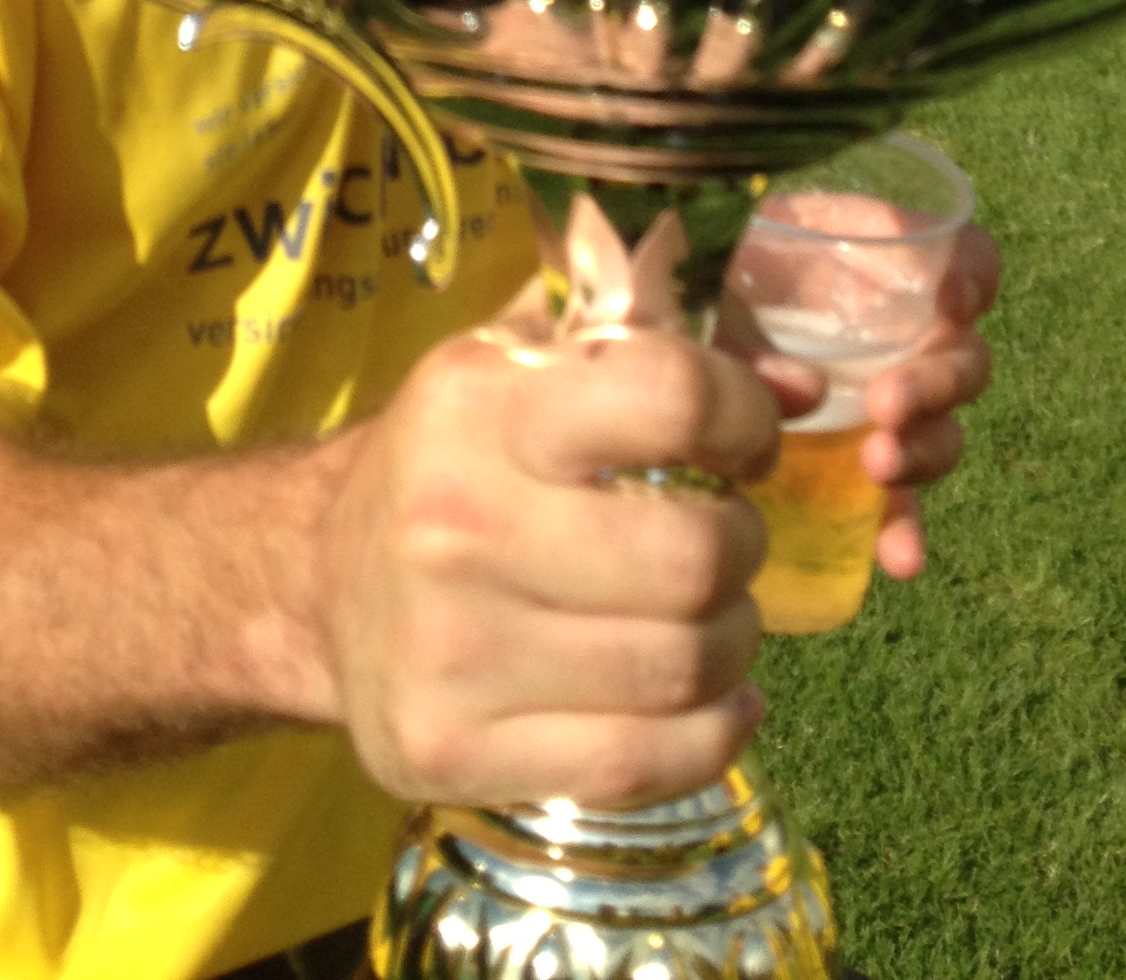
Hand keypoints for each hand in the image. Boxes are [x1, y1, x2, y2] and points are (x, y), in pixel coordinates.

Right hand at [313, 297, 784, 808]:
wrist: (314, 582)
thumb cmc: (452, 460)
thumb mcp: (528, 372)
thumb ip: (665, 359)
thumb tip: (810, 393)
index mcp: (477, 405)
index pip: (669, 395)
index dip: (742, 416)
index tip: (743, 444)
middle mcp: (458, 524)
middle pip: (692, 559)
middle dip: (742, 551)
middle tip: (723, 546)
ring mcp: (451, 652)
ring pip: (680, 670)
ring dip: (732, 644)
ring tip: (709, 621)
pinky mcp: (452, 753)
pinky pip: (643, 766)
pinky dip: (712, 737)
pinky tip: (713, 703)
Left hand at [736, 217, 998, 580]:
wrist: (672, 339)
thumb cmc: (700, 284)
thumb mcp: (717, 285)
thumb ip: (750, 325)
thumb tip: (795, 391)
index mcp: (878, 265)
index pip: (965, 256)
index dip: (973, 274)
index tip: (949, 302)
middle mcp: (901, 333)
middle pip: (962, 355)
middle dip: (937, 381)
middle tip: (886, 403)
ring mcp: (888, 402)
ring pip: (942, 428)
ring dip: (924, 449)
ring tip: (880, 464)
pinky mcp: (866, 463)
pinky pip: (903, 500)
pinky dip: (904, 528)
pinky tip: (899, 558)